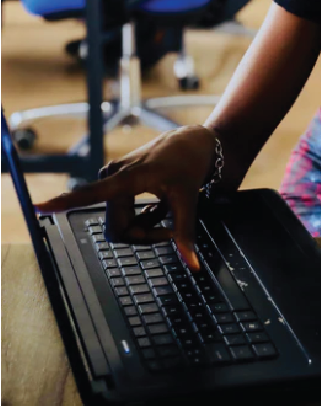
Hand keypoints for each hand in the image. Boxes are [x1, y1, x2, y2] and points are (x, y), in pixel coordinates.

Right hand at [35, 125, 217, 269]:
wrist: (192, 143)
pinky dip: (142, 217)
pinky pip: (122, 213)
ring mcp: (113, 178)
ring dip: (144, 226)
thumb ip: (185, 233)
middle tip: (169, 231)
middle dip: (143, 235)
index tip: (39, 207)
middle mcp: (113, 176)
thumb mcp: (189, 199)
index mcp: (128, 177)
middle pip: (117, 226)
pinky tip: (158, 207)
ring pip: (120, 222)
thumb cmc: (189, 165)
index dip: (64, 203)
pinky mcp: (115, 180)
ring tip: (166, 212)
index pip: (92, 194)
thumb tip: (193, 265)